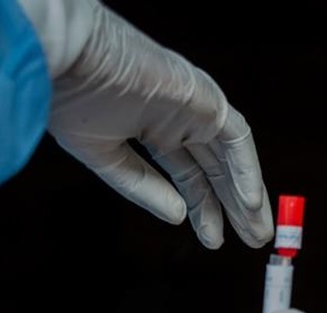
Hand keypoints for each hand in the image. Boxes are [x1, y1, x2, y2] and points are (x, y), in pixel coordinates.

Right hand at [19, 0, 272, 248]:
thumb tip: (178, 218)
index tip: (214, 239)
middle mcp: (180, 118)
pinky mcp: (208, 100)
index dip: (203, 208)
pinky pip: (237, 139)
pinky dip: (246, 169)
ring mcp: (196, 109)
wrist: (68, 57)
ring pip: (231, 158)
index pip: (189, 174)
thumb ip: (141, 186)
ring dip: (247, 195)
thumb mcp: (103, 154)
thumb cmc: (70, 97)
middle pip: (216, 170)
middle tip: (253, 241)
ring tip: (258, 232)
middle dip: (234, 207)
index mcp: (153, 126)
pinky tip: (249, 203)